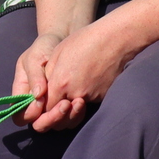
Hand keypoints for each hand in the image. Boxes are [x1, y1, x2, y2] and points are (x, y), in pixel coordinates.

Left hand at [25, 15, 141, 132]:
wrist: (115, 39)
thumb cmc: (85, 40)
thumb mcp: (58, 53)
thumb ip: (48, 76)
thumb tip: (43, 92)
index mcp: (60, 83)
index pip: (46, 108)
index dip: (44, 110)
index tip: (45, 104)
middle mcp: (75, 94)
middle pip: (62, 118)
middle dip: (57, 117)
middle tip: (58, 108)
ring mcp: (92, 97)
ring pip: (77, 112)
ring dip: (72, 110)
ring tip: (71, 98)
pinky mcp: (104, 96)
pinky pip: (90, 103)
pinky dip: (87, 99)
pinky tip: (87, 85)